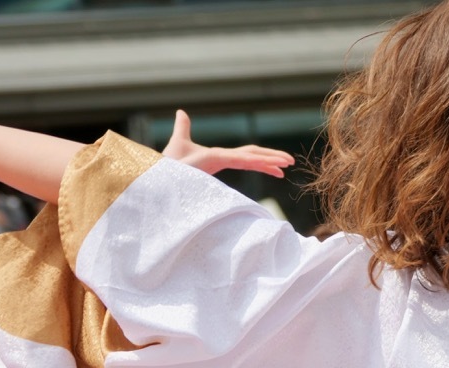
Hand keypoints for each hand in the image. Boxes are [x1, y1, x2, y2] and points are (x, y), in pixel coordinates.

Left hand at [163, 110, 294, 177]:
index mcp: (219, 156)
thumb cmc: (167, 163)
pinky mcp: (216, 161)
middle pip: (253, 156)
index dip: (263, 157)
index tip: (279, 164)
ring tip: (288, 164)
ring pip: (251, 158)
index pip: (247, 155)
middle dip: (272, 159)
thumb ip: (183, 127)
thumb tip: (181, 112)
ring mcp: (220, 160)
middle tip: (290, 163)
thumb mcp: (179, 141)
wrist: (159, 174)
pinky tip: (270, 163)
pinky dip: (256, 160)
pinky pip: (241, 160)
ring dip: (270, 160)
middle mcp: (222, 159)